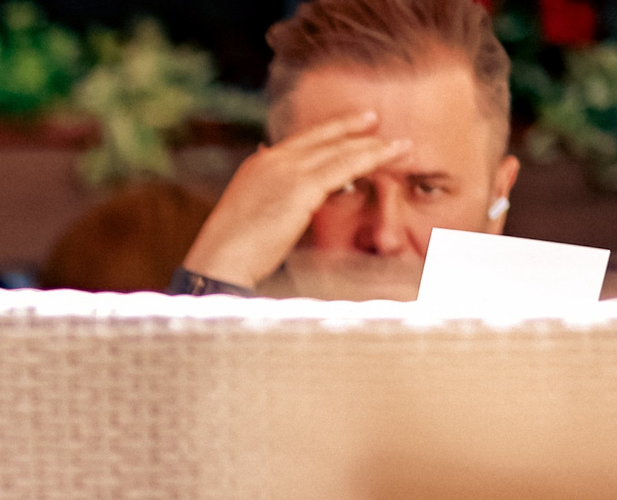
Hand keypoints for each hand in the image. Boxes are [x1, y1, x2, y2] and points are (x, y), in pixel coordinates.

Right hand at [183, 111, 411, 288]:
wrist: (217, 263)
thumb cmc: (231, 254)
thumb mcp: (249, 218)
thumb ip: (271, 201)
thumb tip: (292, 201)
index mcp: (257, 165)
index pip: (300, 141)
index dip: (326, 132)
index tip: (344, 127)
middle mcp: (272, 160)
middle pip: (322, 138)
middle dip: (352, 128)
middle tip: (376, 121)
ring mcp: (286, 170)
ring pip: (340, 149)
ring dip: (373, 145)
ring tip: (399, 144)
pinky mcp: (301, 187)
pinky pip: (347, 166)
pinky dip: (374, 157)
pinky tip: (392, 154)